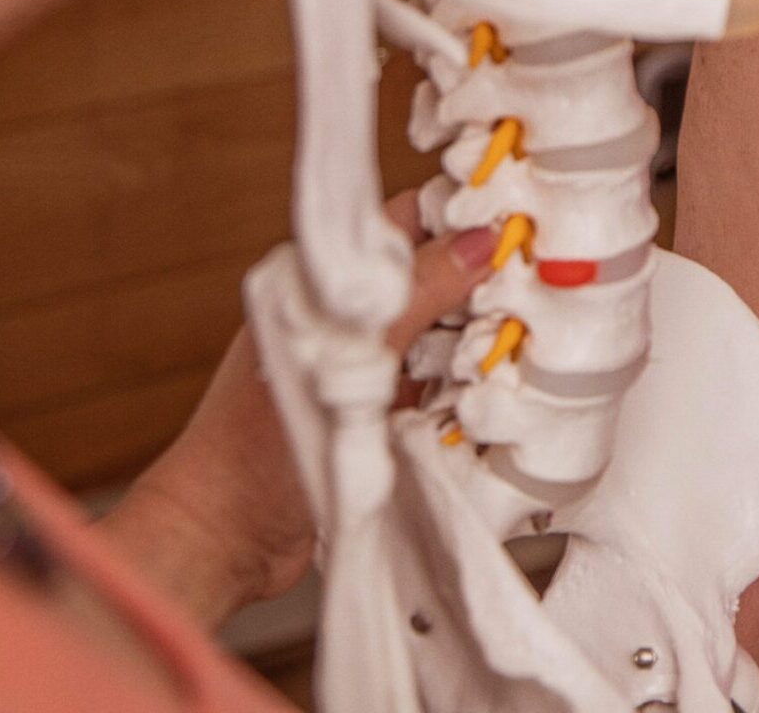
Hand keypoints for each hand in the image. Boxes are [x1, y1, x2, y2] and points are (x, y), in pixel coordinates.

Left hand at [101, 190, 494, 627]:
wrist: (221, 544)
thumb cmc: (252, 448)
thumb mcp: (343, 356)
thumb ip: (414, 294)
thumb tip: (482, 241)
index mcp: (318, 281)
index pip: (403, 224)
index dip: (460, 215)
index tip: (518, 218)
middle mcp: (343, 316)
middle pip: (432, 276)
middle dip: (483, 278)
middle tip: (538, 281)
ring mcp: (362, 366)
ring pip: (440, 330)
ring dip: (479, 334)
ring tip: (526, 332)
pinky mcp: (378, 414)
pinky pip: (436, 382)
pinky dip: (467, 382)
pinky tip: (500, 385)